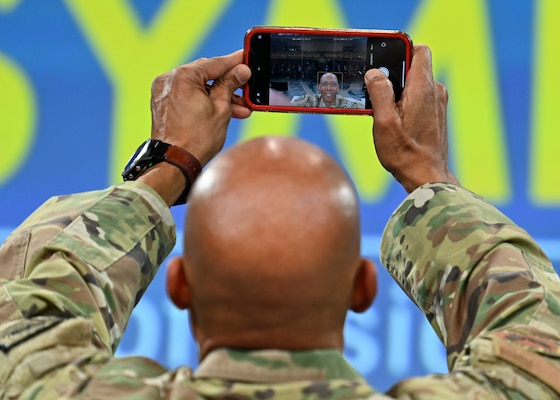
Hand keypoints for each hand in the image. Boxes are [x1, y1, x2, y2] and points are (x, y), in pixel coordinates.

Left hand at [150, 50, 251, 166]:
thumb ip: (230, 85)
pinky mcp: (164, 104)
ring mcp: (164, 92)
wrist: (175, 163)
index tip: (247, 58)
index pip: (215, 63)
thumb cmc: (196, 140)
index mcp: (182, 76)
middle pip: (206, 75)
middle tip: (246, 87)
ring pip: (198, 87)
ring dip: (219, 95)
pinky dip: (205, 101)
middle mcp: (169, 80)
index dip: (234, 62)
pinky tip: (223, 110)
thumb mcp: (221, 109)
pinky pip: (188, 96)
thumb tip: (241, 71)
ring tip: (240, 107)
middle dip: (228, 83)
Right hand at [364, 45, 458, 192]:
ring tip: (383, 113)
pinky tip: (393, 121)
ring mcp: (437, 103)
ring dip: (397, 92)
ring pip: (413, 84)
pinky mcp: (435, 114)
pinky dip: (404, 103)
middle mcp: (434, 91)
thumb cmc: (405, 153)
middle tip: (376, 95)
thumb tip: (375, 73)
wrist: (426, 177)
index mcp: (423, 87)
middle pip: (412, 67)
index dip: (399, 51)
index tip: (382, 62)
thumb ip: (379, 92)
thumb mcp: (384, 121)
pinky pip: (417, 97)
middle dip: (392, 76)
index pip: (418, 50)